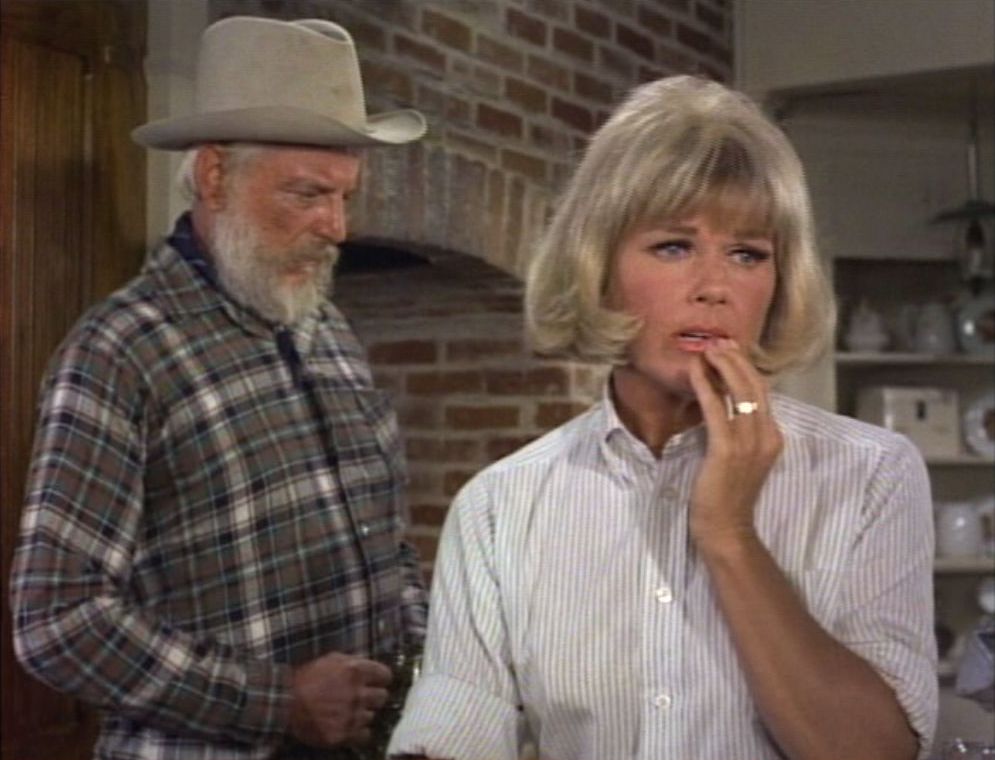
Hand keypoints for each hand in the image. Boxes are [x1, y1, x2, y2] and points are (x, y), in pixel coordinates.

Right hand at [288, 651, 391, 747]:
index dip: (381, 679)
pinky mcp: (343, 735)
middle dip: (374, 697)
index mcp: (356, 671)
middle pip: (383, 697)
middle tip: (361, 697)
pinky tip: (349, 725)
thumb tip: (371, 666)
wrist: (284, 702)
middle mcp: (357, 694)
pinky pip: (364, 735)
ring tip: (348, 711)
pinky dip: (359, 731)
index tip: (376, 682)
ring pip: (372, 716)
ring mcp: (351, 716)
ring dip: (363, 714)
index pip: (386, 676)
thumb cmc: (306, 677)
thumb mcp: (331, 659)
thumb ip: (353, 662)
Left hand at [687, 339, 782, 546]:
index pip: (761, 392)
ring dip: (721, 366)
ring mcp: (749, 444)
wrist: (726, 529)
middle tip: (716, 341)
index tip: (728, 349)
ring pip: (738, 392)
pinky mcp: (727, 451)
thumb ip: (736, 431)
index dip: (744, 367)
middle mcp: (766, 436)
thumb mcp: (738, 457)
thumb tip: (718, 402)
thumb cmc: (726, 495)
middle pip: (754, 385)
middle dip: (734, 359)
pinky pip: (715, 410)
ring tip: (706, 349)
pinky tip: (694, 372)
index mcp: (773, 437)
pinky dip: (705, 386)